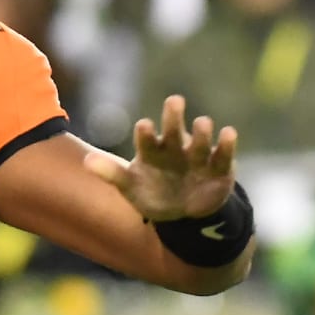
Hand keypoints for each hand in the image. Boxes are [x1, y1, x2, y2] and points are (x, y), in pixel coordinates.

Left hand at [84, 96, 237, 222]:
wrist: (184, 213)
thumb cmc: (154, 194)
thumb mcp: (131, 187)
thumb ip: (111, 174)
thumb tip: (86, 161)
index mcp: (152, 150)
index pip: (147, 138)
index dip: (146, 133)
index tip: (144, 125)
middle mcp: (175, 147)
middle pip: (174, 129)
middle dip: (174, 116)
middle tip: (174, 100)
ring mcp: (198, 155)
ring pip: (200, 140)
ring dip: (202, 132)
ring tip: (203, 122)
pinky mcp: (220, 166)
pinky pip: (223, 153)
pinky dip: (227, 143)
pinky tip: (228, 133)